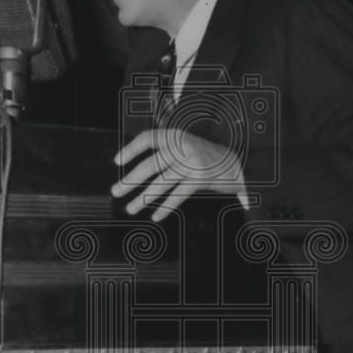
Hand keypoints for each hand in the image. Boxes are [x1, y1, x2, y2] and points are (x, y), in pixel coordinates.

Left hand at [112, 128, 244, 221]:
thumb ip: (166, 153)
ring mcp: (192, 163)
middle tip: (115, 192)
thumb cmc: (204, 156)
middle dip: (130, 180)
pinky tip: (155, 216)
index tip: (116, 162)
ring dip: (143, 198)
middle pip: (150, 165)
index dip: (131, 149)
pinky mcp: (201, 178)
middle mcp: (183, 147)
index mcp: (176, 136)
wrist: (237, 163)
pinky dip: (166, 207)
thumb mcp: (185, 146)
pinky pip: (178, 195)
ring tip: (130, 209)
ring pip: (161, 183)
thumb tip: (137, 172)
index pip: (148, 138)